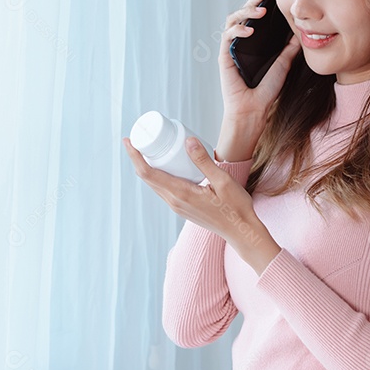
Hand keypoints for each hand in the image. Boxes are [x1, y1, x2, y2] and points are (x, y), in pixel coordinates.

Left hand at [122, 134, 279, 270]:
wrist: (241, 231)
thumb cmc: (235, 207)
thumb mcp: (222, 180)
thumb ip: (204, 161)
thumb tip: (188, 141)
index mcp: (180, 194)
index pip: (148, 173)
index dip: (134, 156)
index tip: (128, 141)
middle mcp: (175, 202)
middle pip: (148, 178)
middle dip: (138, 158)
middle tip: (139, 138)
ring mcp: (177, 207)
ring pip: (155, 184)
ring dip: (148, 167)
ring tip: (150, 149)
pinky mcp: (182, 208)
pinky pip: (165, 189)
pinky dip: (160, 175)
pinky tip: (167, 165)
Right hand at [219, 0, 302, 123]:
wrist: (254, 109)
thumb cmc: (266, 91)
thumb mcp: (283, 64)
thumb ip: (289, 49)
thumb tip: (299, 32)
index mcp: (253, 43)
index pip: (255, 17)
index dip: (261, 3)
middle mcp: (240, 42)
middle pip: (243, 13)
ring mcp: (231, 47)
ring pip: (233, 19)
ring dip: (246, 12)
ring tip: (261, 11)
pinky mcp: (224, 55)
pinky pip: (227, 36)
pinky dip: (238, 30)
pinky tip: (249, 30)